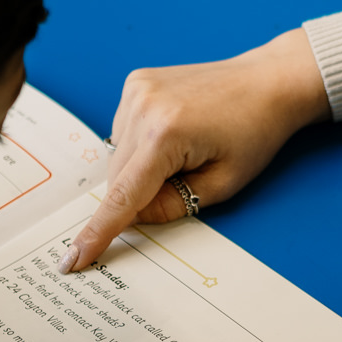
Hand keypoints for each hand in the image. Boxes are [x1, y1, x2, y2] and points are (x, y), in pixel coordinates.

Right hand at [61, 29, 331, 271]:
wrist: (267, 82)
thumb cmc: (255, 132)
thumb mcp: (223, 183)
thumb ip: (173, 206)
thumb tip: (134, 217)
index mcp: (165, 134)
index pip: (123, 196)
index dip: (99, 232)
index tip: (74, 259)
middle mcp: (142, 107)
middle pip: (118, 178)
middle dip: (139, 195)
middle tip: (184, 182)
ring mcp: (136, 90)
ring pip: (118, 156)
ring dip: (141, 168)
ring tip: (187, 150)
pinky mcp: (136, 83)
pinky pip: (124, 132)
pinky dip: (142, 144)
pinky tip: (174, 133)